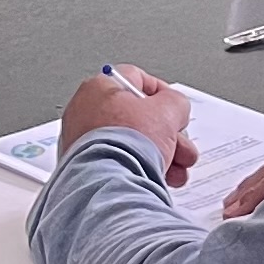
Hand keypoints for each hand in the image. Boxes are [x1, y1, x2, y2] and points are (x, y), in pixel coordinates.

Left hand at [62, 64, 197, 184]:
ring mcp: (81, 142)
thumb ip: (175, 102)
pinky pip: (118, 163)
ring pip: (131, 144)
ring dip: (161, 155)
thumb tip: (174, 109)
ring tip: (176, 171)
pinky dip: (139, 169)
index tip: (176, 110)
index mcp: (98, 88)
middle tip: (182, 147)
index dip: (163, 96)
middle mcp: (84, 111)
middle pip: (137, 118)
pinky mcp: (84, 167)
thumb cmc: (130, 143)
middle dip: (168, 135)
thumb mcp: (169, 110)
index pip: (136, 80)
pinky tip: (158, 179)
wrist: (112, 182)